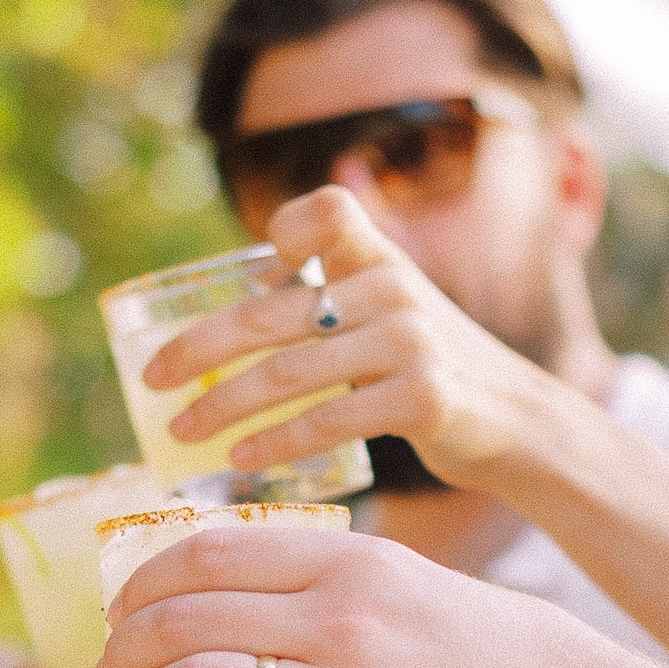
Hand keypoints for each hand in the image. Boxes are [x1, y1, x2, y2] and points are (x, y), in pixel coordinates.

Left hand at [97, 523, 668, 667]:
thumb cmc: (492, 666)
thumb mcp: (409, 587)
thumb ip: (319, 585)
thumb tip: (215, 596)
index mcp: (354, 562)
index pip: (206, 554)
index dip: (142, 588)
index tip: (124, 617)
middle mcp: (345, 622)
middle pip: (182, 621)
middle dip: (123, 654)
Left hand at [141, 186, 568, 487]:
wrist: (517, 421)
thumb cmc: (432, 369)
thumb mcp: (389, 312)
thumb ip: (330, 294)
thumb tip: (244, 298)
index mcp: (378, 259)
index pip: (326, 209)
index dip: (285, 229)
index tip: (258, 269)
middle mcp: (392, 289)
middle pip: (270, 312)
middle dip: (198, 349)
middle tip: (151, 381)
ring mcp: (411, 342)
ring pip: (289, 373)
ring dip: (224, 408)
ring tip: (182, 435)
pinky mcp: (424, 397)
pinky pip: (329, 420)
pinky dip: (277, 442)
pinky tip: (243, 458)